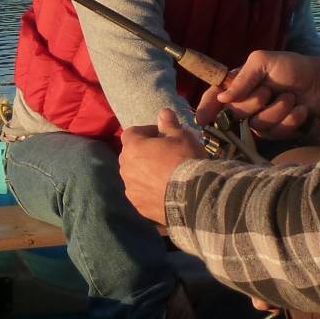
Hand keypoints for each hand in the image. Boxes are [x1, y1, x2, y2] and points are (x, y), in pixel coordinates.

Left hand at [118, 108, 204, 224]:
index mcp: (132, 147)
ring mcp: (131, 189)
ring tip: (165, 175)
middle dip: (144, 153)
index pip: (132, 133)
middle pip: (130, 155)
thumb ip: (169, 124)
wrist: (193, 197)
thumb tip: (163, 112)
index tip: (162, 135)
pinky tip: (165, 192)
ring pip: (134, 176)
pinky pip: (140, 194)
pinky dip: (149, 191)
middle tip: (164, 155)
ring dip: (145, 173)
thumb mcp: (182, 136)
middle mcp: (126, 168)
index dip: (146, 132)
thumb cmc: (186, 160)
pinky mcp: (139, 206)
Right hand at [196, 51, 319, 138]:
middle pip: (234, 114)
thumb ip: (242, 78)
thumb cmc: (293, 67)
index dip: (206, 108)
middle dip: (253, 103)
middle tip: (269, 91)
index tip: (202, 119)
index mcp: (239, 84)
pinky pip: (275, 133)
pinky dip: (290, 120)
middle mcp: (247, 103)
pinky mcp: (278, 131)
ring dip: (277, 111)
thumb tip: (222, 98)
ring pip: (256, 125)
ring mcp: (262, 119)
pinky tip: (300, 110)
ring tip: (291, 98)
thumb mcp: (263, 61)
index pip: (216, 97)